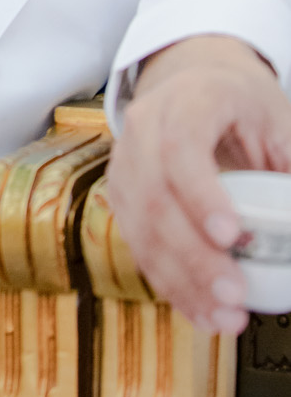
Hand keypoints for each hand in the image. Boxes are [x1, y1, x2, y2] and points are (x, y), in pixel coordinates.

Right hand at [107, 34, 290, 333]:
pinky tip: (202, 312)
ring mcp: (126, 162)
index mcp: (187, 99)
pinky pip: (139, 246)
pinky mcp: (122, 196)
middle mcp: (144, 128)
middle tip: (235, 294)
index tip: (231, 235)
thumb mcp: (279, 119)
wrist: (192, 80)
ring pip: (140, 228)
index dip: (201, 194)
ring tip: (225, 317)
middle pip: (153, 196)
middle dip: (194, 255)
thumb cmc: (240, 101)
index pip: (180, 146)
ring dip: (181, 280)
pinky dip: (171, 284)